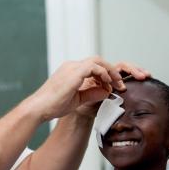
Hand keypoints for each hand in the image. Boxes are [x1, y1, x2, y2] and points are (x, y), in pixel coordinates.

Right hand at [27, 57, 148, 120]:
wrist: (38, 108)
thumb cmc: (53, 106)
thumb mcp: (77, 100)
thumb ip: (92, 94)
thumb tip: (107, 91)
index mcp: (72, 72)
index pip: (95, 67)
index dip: (109, 75)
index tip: (119, 87)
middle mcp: (72, 66)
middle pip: (100, 61)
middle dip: (118, 69)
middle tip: (130, 80)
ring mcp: (73, 68)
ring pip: (99, 61)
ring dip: (112, 72)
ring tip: (120, 84)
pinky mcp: (74, 72)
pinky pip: (95, 67)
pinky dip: (104, 74)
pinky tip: (110, 86)